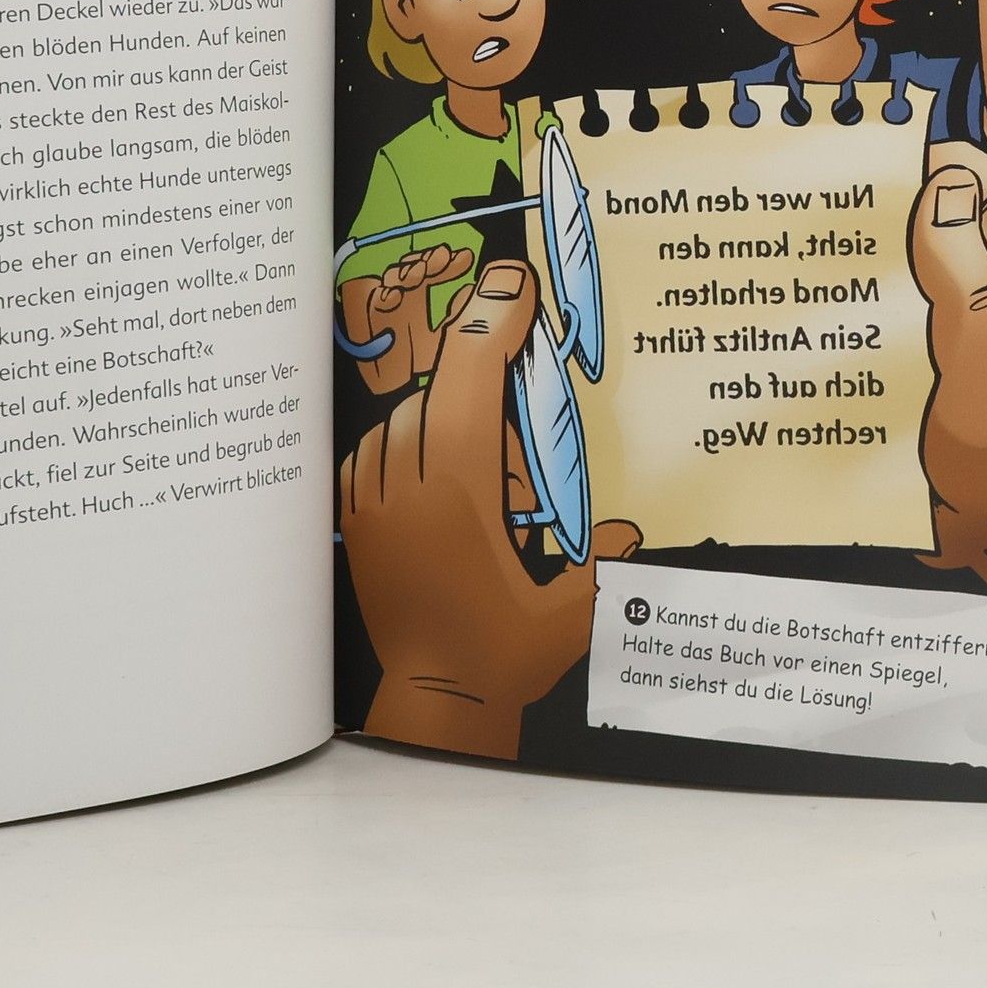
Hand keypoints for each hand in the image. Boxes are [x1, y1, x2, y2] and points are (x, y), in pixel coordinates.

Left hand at [339, 258, 638, 756]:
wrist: (433, 703)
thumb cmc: (504, 658)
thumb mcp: (572, 615)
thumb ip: (605, 565)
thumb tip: (633, 529)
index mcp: (458, 500)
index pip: (470, 389)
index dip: (492, 327)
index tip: (515, 285)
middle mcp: (406, 491)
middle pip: (436, 393)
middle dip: (476, 359)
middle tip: (514, 355)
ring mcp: (372, 504)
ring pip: (399, 420)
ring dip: (439, 413)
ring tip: (483, 457)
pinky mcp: (353, 522)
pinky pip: (370, 453)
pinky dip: (401, 444)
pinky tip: (434, 470)